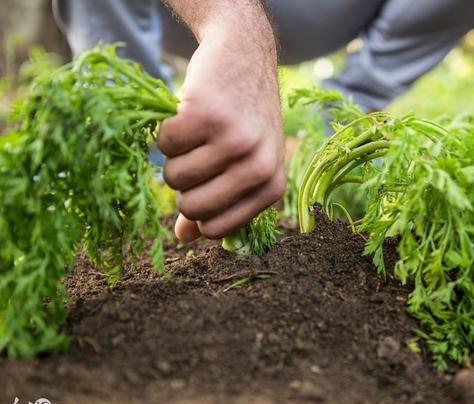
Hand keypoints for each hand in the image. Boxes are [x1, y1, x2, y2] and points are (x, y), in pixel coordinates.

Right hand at [157, 7, 283, 242]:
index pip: (217, 229)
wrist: (244, 55)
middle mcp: (259, 167)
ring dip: (173, 157)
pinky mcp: (208, 115)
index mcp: (271, 187)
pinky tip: (187, 113)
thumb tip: (183, 238)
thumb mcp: (242, 163)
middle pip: (192, 207)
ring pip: (174, 177)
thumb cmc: (242, 117)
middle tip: (195, 155)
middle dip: (182, 186)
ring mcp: (235, 140)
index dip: (198, 210)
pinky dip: (165, 130)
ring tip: (195, 133)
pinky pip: (164, 144)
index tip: (203, 183)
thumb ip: (216, 202)